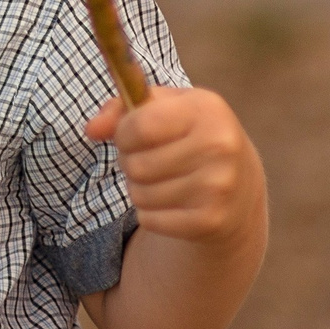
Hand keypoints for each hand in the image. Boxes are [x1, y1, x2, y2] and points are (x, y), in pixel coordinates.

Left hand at [85, 85, 263, 246]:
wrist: (239, 184)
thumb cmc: (189, 136)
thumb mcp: (162, 107)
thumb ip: (120, 109)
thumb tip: (91, 130)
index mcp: (206, 109)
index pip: (140, 126)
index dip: (123, 133)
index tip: (129, 136)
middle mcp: (220, 146)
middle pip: (136, 164)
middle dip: (130, 162)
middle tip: (148, 160)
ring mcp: (219, 186)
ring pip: (140, 194)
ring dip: (138, 189)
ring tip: (160, 179)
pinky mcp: (212, 220)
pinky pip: (150, 220)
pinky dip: (149, 213)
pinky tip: (170, 202)